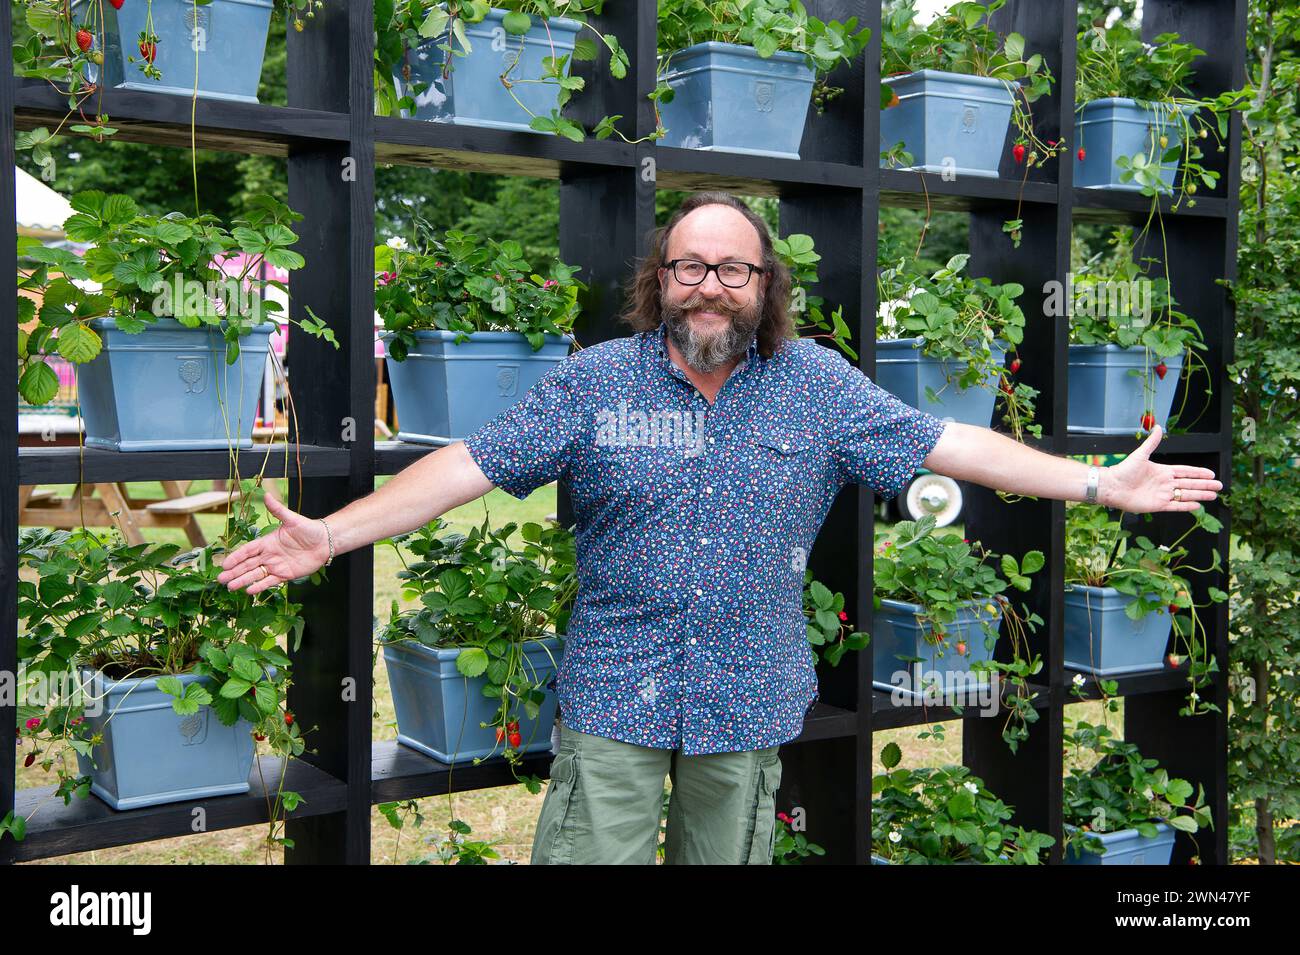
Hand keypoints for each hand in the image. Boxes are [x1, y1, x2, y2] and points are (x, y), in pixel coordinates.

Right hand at [216, 486, 329, 594]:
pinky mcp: (286, 575)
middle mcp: (269, 555)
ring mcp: (276, 565)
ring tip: (229, 587)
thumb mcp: (292, 519)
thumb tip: (267, 494)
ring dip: (242, 580)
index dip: (236, 557)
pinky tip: (249, 591)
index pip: (247, 550)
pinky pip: (270, 582)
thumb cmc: (309, 529)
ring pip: (256, 575)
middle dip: (234, 572)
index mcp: (267, 542)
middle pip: (248, 565)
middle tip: (220, 579)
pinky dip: (260, 587)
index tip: (224, 564)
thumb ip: (278, 509)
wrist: (326, 542)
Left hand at [1102, 425, 1222, 512]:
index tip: (1211, 474)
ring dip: (1199, 495)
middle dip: (1204, 485)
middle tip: (1220, 486)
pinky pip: (1175, 506)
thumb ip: (1152, 442)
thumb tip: (1159, 427)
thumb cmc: (1124, 470)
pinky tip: (1197, 506)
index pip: (1185, 471)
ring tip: (1213, 496)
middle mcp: (1164, 483)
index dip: (1198, 473)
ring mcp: (1162, 495)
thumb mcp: (1140, 455)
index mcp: (1162, 471)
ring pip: (1185, 495)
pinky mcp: (1157, 505)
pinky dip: (1186, 506)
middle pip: (1189, 484)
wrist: (1112, 486)